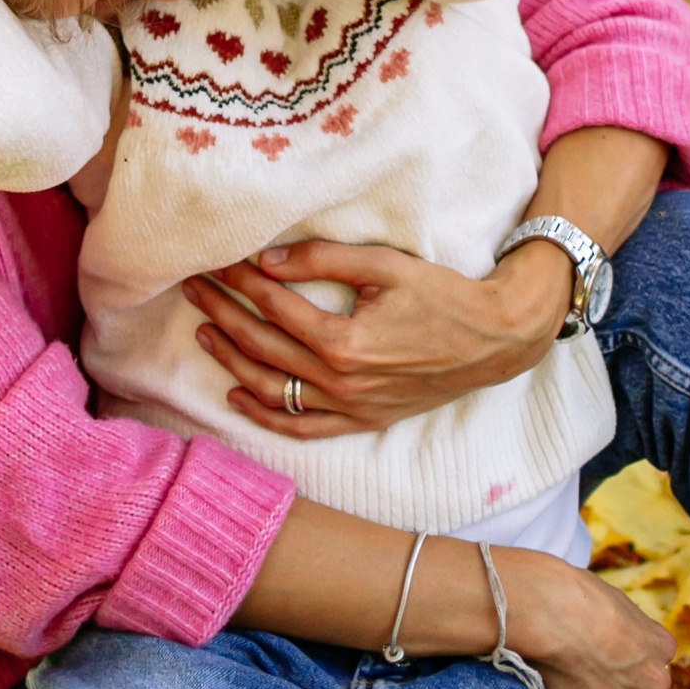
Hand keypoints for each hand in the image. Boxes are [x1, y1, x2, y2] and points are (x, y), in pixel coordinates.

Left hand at [184, 237, 573, 437]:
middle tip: (195, 288)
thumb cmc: (443, 295)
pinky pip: (303, 427)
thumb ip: (323, 261)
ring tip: (206, 333)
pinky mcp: (364, 420)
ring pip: (274, 392)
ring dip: (234, 362)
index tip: (217, 261)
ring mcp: (351, 408)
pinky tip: (238, 395)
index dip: (240, 281)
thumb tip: (266, 260)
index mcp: (344, 342)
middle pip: (263, 347)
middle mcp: (341, 382)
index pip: (275, 306)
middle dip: (224, 313)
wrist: (494, 338)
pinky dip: (266, 415)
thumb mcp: (385, 265)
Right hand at [496, 547, 676, 688]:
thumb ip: (622, 629)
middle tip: (589, 684)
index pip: (650, 669)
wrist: (553, 615)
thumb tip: (609, 634)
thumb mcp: (612, 603)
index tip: (606, 666)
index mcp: (661, 646)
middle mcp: (656, 679)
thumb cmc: (573, 596)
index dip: (627, 669)